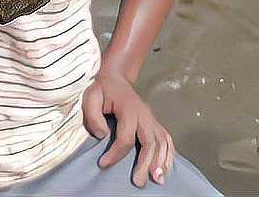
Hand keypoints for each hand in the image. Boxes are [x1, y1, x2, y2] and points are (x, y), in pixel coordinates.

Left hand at [81, 65, 174, 186]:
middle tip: (138, 181)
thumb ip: (93, 116)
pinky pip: (166, 139)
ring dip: (161, 162)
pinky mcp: (154, 122)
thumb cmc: (102, 89)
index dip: (115, 153)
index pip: (125, 137)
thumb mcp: (91, 97)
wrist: (115, 77)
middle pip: (149, 143)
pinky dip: (168, 154)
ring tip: (157, 180)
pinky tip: (165, 168)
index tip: (103, 164)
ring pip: (161, 143)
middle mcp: (144, 115)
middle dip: (145, 164)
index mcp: (128, 110)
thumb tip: (102, 136)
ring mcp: (151, 119)